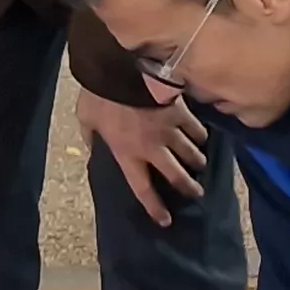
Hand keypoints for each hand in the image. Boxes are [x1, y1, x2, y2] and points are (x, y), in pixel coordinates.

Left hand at [78, 87, 208, 225]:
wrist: (120, 68)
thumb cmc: (99, 94)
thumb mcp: (86, 117)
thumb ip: (90, 135)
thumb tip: (92, 144)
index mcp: (128, 154)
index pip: (143, 188)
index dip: (155, 207)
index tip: (165, 220)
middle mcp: (153, 149)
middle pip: (177, 176)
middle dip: (188, 187)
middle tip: (196, 192)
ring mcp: (170, 131)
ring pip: (191, 154)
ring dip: (197, 162)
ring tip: (200, 165)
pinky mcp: (181, 113)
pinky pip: (197, 130)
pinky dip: (200, 136)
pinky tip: (202, 138)